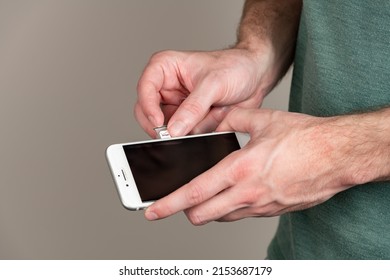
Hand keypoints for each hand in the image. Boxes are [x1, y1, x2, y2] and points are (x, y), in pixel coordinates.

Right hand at [135, 47, 277, 136]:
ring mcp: (177, 106)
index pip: (145, 88)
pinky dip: (196, 135)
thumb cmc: (235, 67)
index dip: (148, 107)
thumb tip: (174, 129)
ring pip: (166, 128)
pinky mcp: (188, 120)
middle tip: (176, 134)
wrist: (256, 76)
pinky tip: (211, 124)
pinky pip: (184, 135)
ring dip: (186, 130)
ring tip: (208, 118)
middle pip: (148, 112)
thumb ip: (193, 108)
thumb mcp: (214, 84)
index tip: (160, 123)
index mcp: (165, 68)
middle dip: (164, 126)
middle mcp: (167, 88)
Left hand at [145, 108, 359, 223]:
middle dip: (184, 210)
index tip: (151, 209)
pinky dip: (230, 207)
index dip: (168, 203)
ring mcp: (261, 206)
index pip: (194, 193)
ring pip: (221, 217)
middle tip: (178, 200)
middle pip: (202, 214)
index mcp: (240, 169)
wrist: (338, 155)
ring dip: (208, 209)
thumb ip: (233, 120)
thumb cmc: (305, 138)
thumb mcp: (264, 120)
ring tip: (207, 193)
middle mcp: (247, 193)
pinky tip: (235, 191)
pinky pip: (241, 214)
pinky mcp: (273, 211)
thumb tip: (218, 122)